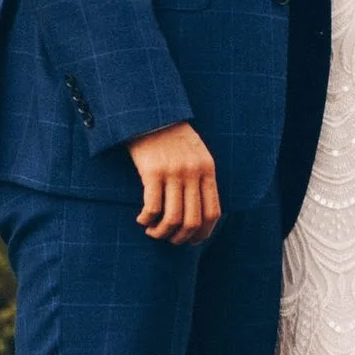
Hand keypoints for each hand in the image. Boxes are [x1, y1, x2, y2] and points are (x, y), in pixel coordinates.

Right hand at [127, 121, 221, 243]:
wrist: (151, 113)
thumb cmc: (172, 137)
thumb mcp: (196, 154)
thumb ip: (200, 179)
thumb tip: (199, 213)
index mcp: (207, 170)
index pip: (213, 213)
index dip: (203, 233)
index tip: (191, 241)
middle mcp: (193, 173)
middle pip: (192, 220)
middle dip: (180, 238)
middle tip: (169, 239)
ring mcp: (174, 172)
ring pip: (172, 218)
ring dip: (162, 233)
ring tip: (153, 232)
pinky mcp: (152, 172)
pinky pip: (152, 207)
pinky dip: (147, 219)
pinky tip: (142, 219)